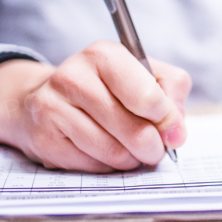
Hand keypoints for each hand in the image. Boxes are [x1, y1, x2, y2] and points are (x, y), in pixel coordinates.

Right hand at [0, 40, 191, 171]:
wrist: (47, 99)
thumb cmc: (107, 87)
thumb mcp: (144, 74)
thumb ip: (172, 91)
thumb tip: (176, 131)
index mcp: (104, 55)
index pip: (148, 96)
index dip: (166, 119)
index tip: (171, 128)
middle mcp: (74, 77)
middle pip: (134, 130)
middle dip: (153, 146)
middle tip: (155, 148)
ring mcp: (53, 108)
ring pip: (114, 152)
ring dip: (132, 159)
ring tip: (132, 150)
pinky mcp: (44, 139)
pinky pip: (92, 166)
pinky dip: (108, 166)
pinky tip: (105, 152)